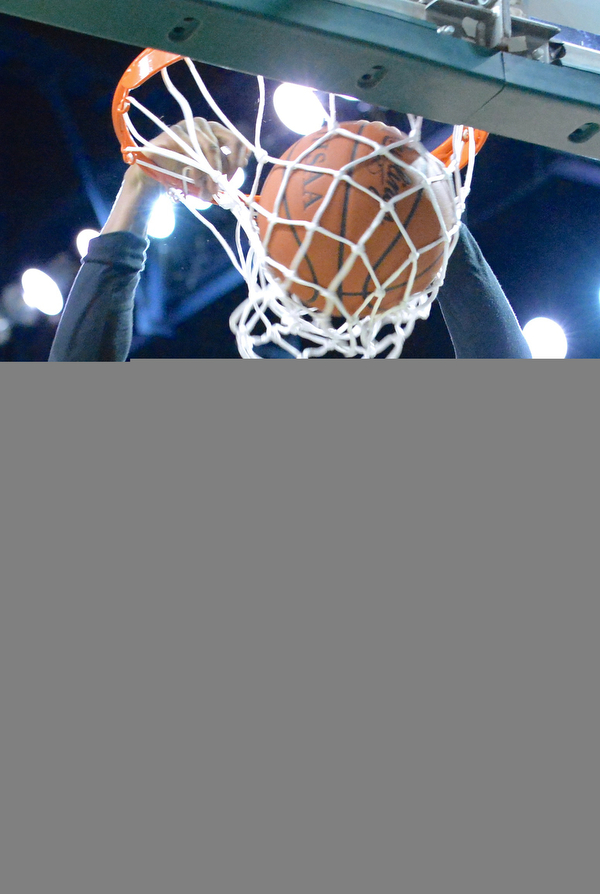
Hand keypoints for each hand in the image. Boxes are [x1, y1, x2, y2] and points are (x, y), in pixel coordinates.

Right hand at [135, 117, 251, 200]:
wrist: (158, 171)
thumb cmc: (185, 170)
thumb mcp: (209, 170)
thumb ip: (225, 164)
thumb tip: (245, 161)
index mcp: (214, 131)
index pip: (234, 138)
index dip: (239, 154)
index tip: (238, 170)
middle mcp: (202, 124)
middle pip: (222, 143)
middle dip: (224, 169)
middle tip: (219, 188)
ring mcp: (188, 126)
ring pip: (210, 148)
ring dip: (211, 173)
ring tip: (208, 190)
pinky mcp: (175, 132)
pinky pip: (194, 151)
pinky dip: (198, 170)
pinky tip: (197, 181)